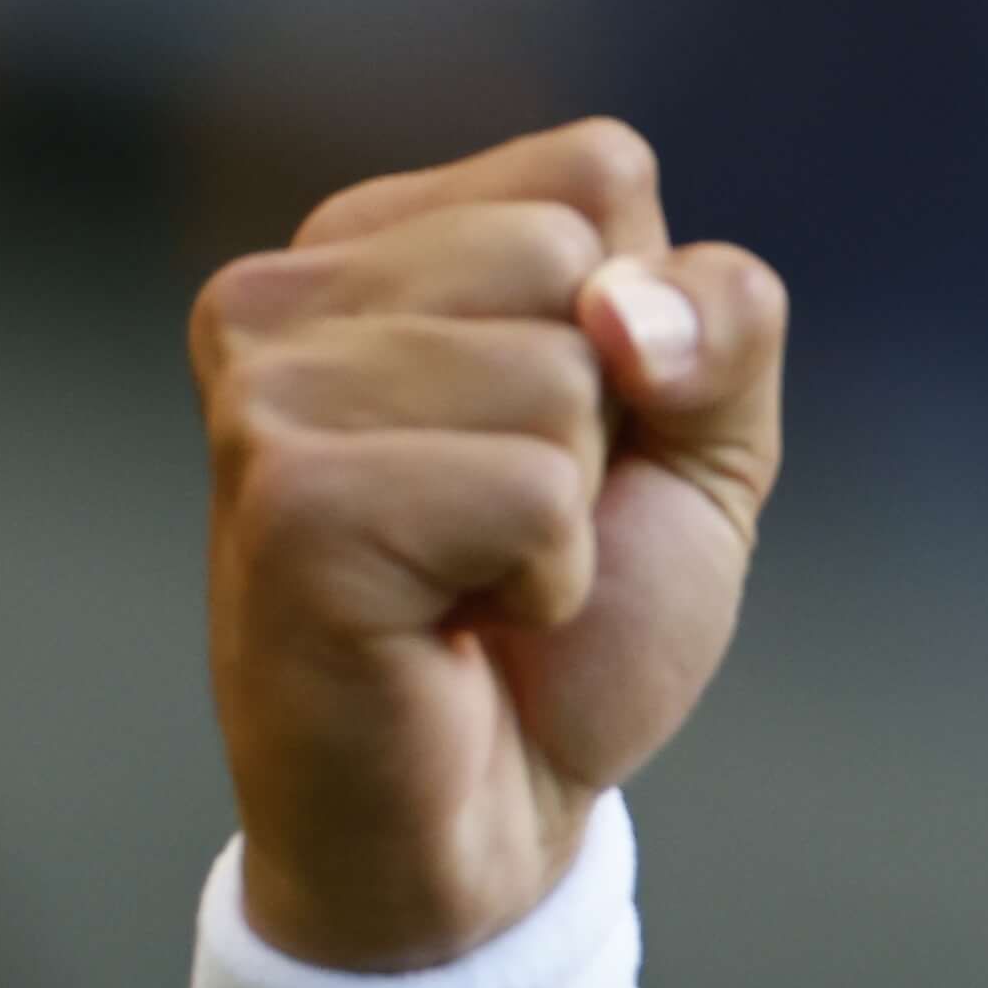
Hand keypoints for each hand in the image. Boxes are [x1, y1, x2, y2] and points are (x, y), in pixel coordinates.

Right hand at [196, 118, 790, 969]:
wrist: (489, 820)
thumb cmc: (576, 620)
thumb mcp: (704, 442)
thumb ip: (722, 321)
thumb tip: (626, 310)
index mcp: (372, 240)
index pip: (599, 167)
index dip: (649, 322)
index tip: (565, 437)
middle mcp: (284, 292)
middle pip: (576, 253)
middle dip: (606, 416)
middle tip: (513, 525)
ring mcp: (265, 392)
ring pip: (558, 374)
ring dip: (569, 509)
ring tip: (475, 576)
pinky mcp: (284, 503)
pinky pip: (531, 490)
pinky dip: (544, 579)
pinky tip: (458, 624)